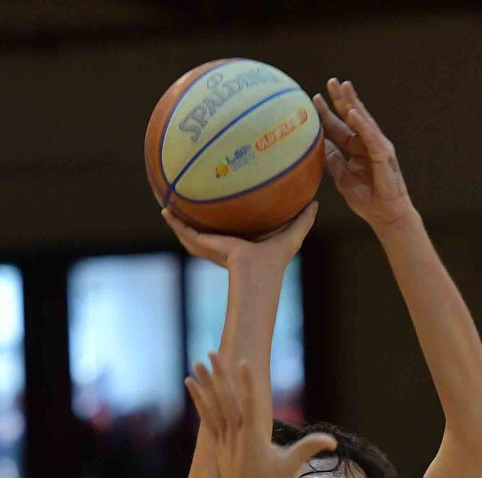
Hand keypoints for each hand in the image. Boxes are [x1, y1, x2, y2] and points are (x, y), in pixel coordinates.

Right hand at [162, 201, 317, 271]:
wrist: (258, 270)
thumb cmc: (276, 258)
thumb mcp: (291, 233)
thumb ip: (303, 219)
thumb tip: (316, 203)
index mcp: (240, 245)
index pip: (229, 232)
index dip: (222, 221)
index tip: (218, 206)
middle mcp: (223, 246)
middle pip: (205, 232)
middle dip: (195, 220)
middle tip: (186, 204)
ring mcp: (210, 247)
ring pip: (189, 233)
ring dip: (177, 221)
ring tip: (166, 206)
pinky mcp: (203, 245)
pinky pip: (185, 232)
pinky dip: (174, 223)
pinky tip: (165, 210)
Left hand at [184, 349, 334, 477]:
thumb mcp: (291, 467)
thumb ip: (310, 448)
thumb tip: (332, 440)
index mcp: (254, 438)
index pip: (251, 405)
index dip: (247, 383)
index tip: (243, 363)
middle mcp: (236, 435)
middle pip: (227, 400)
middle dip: (220, 375)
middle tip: (212, 352)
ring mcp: (224, 438)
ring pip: (213, 405)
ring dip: (205, 382)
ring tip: (196, 362)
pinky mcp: (218, 441)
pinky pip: (207, 414)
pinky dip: (199, 398)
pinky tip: (191, 382)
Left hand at [313, 78, 412, 228]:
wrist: (384, 215)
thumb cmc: (366, 199)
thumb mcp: (341, 177)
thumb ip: (332, 160)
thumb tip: (316, 146)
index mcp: (356, 148)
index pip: (339, 127)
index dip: (327, 113)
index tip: (314, 99)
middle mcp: (367, 143)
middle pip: (352, 116)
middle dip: (341, 98)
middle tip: (331, 81)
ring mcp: (377, 147)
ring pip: (363, 121)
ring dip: (353, 103)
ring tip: (344, 87)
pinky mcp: (384, 155)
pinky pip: (371, 137)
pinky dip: (362, 125)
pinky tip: (352, 113)